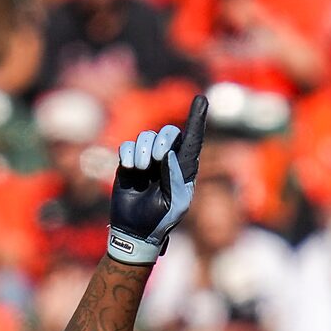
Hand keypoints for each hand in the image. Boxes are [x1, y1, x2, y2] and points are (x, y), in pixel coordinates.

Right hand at [107, 96, 207, 265]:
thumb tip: (169, 152)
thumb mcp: (172, 202)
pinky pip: (128, 145)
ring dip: (143, 150)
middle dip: (162, 139)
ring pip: (146, 137)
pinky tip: (130, 168)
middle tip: (156, 157)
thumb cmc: (159, 220)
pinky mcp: (129, 162)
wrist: (134, 231)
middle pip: (168, 133)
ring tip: (141, 170)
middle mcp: (167, 161)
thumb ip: (173, 177)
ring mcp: (148, 160)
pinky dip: (128, 154)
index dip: (197, 120)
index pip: (192, 141)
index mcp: (183, 170)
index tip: (202, 99)